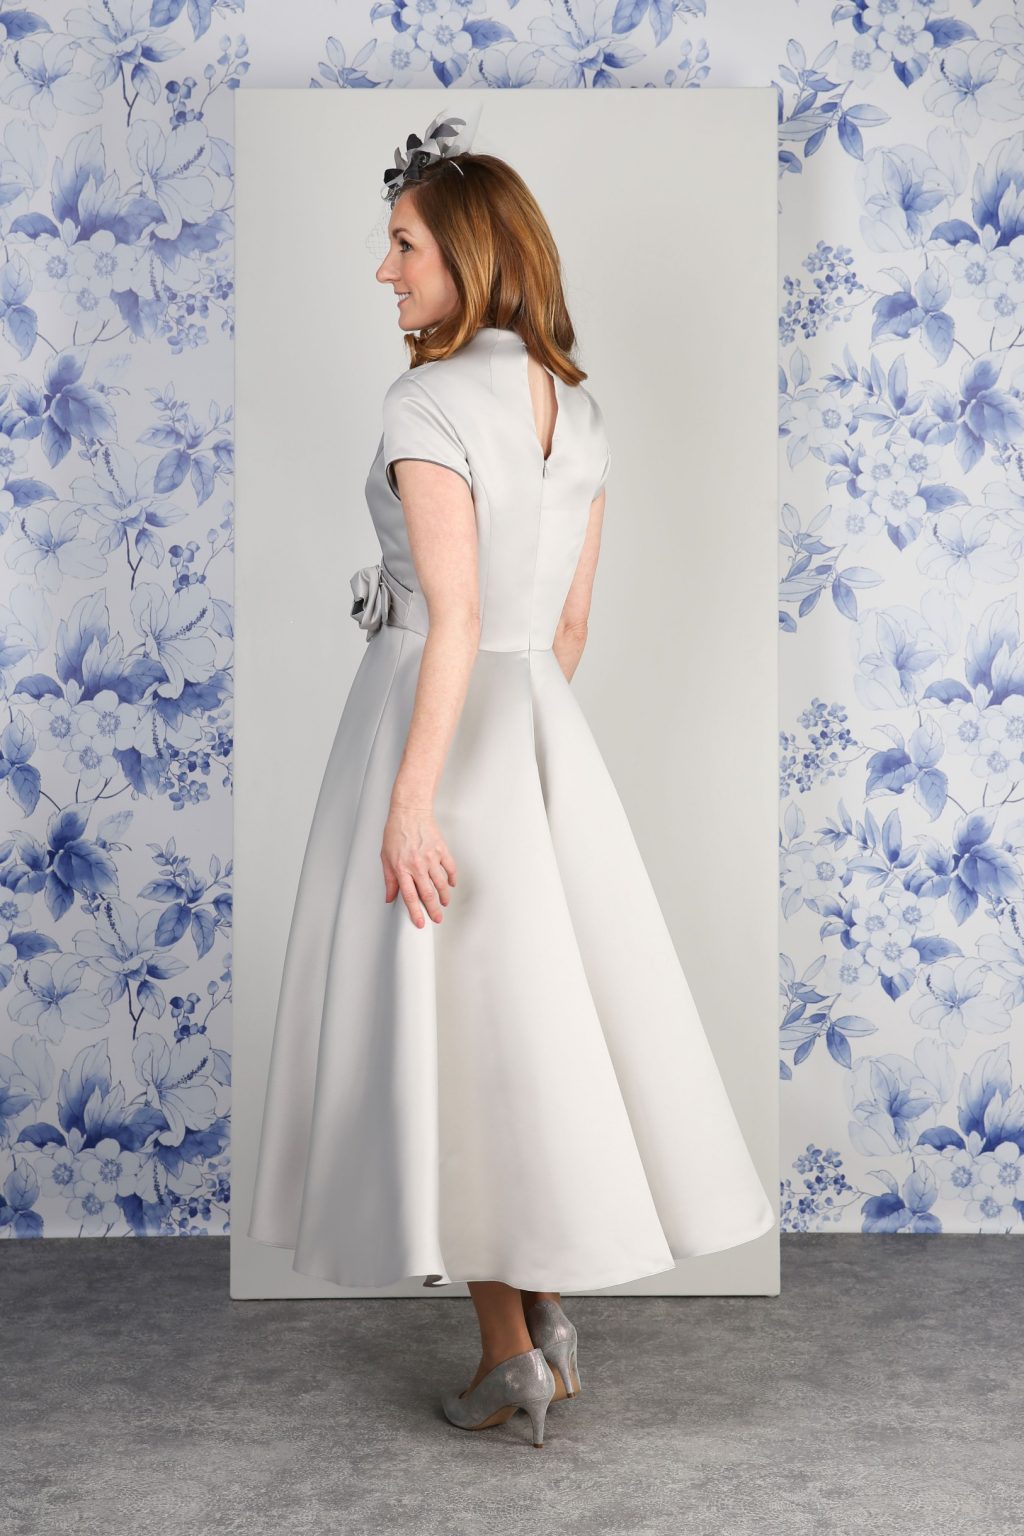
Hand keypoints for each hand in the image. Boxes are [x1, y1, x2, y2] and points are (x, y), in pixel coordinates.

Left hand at [381, 800, 456, 927]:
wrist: (410, 812)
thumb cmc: (396, 832)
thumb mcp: (386, 857)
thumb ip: (389, 879)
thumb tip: (390, 897)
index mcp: (402, 868)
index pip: (410, 896)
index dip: (416, 912)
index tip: (421, 922)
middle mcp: (417, 865)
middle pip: (428, 894)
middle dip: (434, 910)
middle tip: (437, 918)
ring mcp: (431, 857)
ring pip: (441, 884)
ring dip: (444, 897)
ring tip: (444, 903)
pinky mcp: (441, 850)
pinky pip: (450, 868)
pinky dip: (452, 878)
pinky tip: (451, 884)